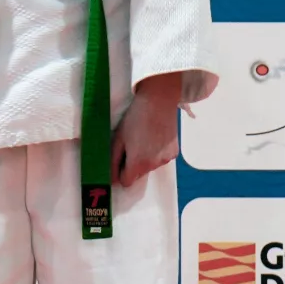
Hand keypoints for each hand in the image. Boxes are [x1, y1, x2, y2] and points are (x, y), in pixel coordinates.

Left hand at [111, 74, 181, 188]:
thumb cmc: (135, 118)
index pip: (126, 182)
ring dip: (145, 158)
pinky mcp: (174, 153)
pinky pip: (161, 159)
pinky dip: (157, 153)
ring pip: (150, 167)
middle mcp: (153, 165)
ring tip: (143, 138)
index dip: (120, 173)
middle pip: (138, 175)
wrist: (158, 101)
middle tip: (131, 145)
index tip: (119, 160)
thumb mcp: (118, 139)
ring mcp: (165, 159)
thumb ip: (113, 161)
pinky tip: (155, 137)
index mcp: (138, 163)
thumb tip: (110, 179)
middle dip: (132, 165)